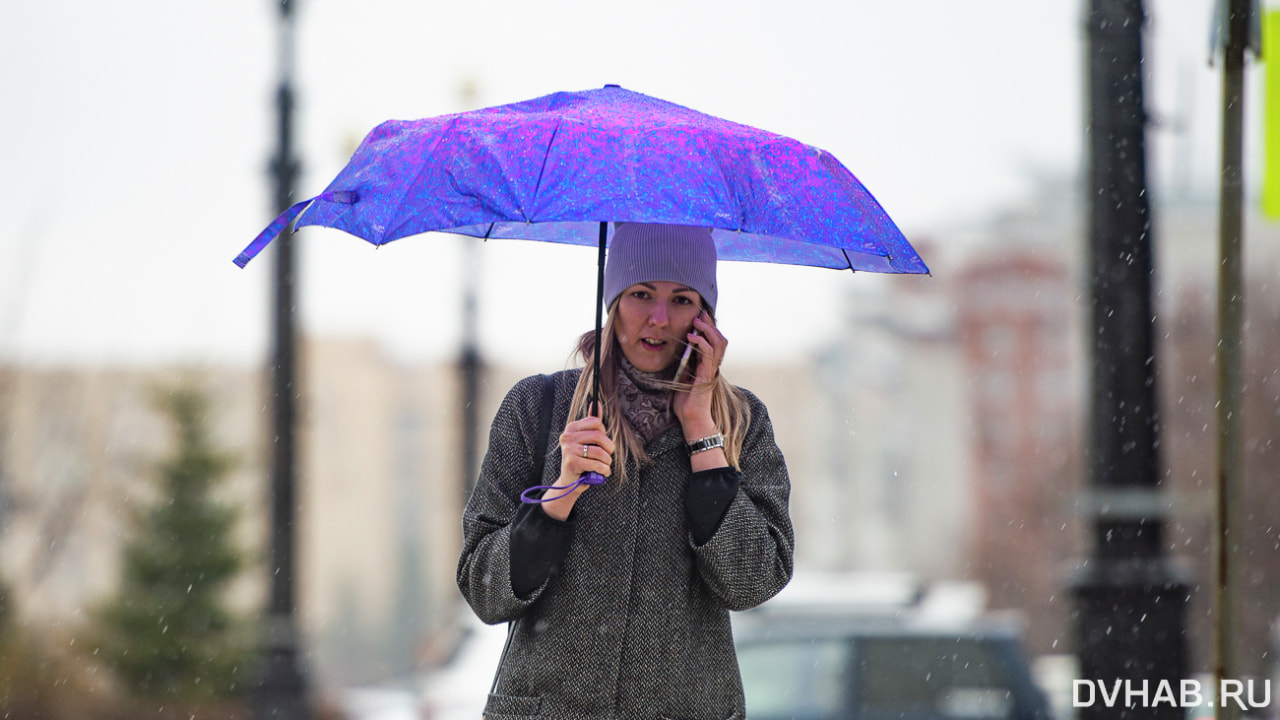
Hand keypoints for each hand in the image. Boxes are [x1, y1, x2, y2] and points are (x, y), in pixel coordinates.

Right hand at [542, 415, 614, 519]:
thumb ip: (592, 423)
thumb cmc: (582, 460)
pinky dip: (604, 470)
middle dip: (609, 448)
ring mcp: (568, 449)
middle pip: (599, 436)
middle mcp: (567, 436)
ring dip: (607, 461)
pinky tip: (603, 473)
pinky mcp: (571, 462)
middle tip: (608, 456)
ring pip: (599, 451)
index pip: (596, 422)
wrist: (570, 482)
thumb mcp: (587, 441)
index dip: (604, 434)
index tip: (603, 444)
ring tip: (605, 466)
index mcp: (571, 428)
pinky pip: (595, 463)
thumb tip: (596, 403)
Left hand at [672, 310, 726, 438]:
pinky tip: (692, 337)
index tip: (699, 316)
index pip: (713, 342)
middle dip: (710, 324)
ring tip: (696, 322)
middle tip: (699, 314)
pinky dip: (701, 342)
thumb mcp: (681, 378)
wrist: (691, 419)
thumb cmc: (685, 402)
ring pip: (719, 343)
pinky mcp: (708, 376)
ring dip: (708, 330)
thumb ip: (682, 365)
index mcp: (708, 366)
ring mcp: (712, 370)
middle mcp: (713, 366)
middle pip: (720, 339)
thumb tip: (675, 351)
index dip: (708, 328)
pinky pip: (709, 354)